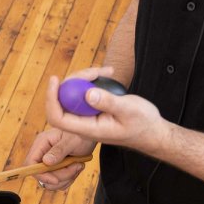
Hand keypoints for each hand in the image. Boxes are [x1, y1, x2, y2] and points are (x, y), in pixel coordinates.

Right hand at [25, 128, 94, 190]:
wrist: (92, 135)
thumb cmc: (82, 134)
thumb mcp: (72, 141)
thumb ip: (59, 151)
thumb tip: (46, 162)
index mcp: (42, 143)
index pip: (31, 163)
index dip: (41, 174)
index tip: (56, 180)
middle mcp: (42, 153)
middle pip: (41, 175)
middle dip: (59, 177)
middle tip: (76, 167)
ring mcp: (48, 162)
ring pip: (49, 182)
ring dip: (66, 178)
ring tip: (78, 166)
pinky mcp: (55, 169)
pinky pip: (57, 182)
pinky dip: (68, 179)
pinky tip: (76, 168)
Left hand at [46, 74, 169, 153]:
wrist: (151, 132)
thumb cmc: (142, 124)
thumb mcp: (129, 110)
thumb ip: (108, 102)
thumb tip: (87, 93)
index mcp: (88, 129)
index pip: (58, 118)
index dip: (52, 99)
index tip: (54, 80)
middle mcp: (83, 125)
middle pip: (63, 102)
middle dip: (73, 81)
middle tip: (95, 71)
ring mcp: (86, 118)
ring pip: (73, 95)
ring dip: (84, 78)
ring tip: (106, 72)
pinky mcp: (92, 110)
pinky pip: (82, 94)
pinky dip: (90, 81)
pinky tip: (106, 75)